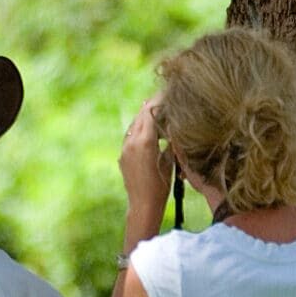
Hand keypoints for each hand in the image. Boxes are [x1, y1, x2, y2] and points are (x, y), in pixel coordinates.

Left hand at [120, 101, 172, 217]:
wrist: (142, 204)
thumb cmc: (162, 184)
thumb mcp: (170, 160)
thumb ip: (169, 142)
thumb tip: (173, 128)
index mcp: (145, 142)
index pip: (151, 113)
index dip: (159, 101)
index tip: (168, 92)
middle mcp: (132, 142)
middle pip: (141, 116)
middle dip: (151, 105)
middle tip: (162, 96)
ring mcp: (125, 149)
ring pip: (134, 125)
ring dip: (144, 116)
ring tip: (155, 107)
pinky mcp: (122, 156)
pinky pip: (130, 136)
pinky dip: (139, 128)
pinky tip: (147, 127)